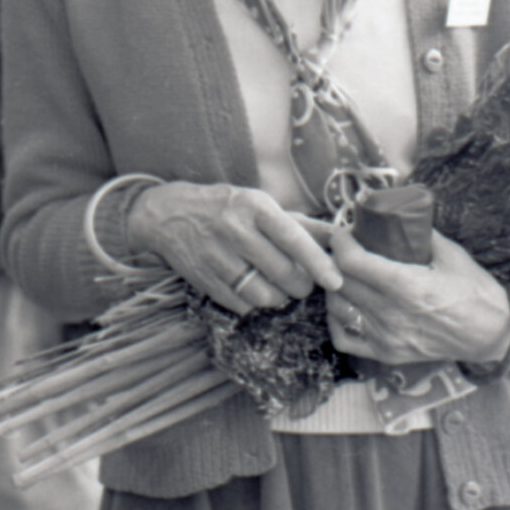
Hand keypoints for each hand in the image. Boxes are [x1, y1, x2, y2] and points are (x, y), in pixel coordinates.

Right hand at [126, 182, 342, 316]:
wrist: (168, 215)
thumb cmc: (227, 208)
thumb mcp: (261, 205)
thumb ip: (301, 224)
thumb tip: (341, 236)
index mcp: (254, 206)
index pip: (293, 238)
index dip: (318, 262)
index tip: (336, 281)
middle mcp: (235, 229)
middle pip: (282, 272)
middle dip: (301, 285)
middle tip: (302, 283)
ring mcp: (216, 256)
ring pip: (263, 294)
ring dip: (279, 298)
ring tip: (278, 288)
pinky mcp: (203, 280)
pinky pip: (241, 305)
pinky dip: (254, 304)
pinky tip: (253, 290)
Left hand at [325, 226, 509, 365]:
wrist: (493, 334)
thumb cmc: (475, 291)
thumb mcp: (451, 254)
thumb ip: (421, 234)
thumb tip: (393, 214)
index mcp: (407, 286)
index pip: (352, 262)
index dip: (341, 243)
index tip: (343, 233)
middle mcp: (391, 314)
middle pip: (340, 282)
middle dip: (334, 259)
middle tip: (343, 248)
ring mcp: (387, 337)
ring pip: (337, 308)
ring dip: (335, 286)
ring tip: (344, 273)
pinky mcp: (387, 353)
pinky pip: (344, 338)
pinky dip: (338, 319)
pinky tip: (347, 304)